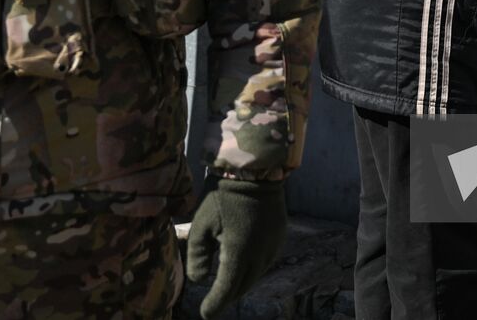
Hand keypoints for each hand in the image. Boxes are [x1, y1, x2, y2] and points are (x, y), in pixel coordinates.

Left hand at [186, 177, 286, 318]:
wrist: (253, 172)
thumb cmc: (221, 196)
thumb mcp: (200, 225)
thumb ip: (197, 256)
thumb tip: (200, 280)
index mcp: (239, 253)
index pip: (226, 290)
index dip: (215, 305)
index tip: (205, 314)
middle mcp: (260, 255)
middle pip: (242, 287)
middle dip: (227, 296)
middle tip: (214, 302)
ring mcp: (273, 247)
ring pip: (256, 275)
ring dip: (241, 283)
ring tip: (227, 286)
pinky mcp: (279, 238)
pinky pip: (265, 262)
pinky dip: (252, 269)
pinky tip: (243, 265)